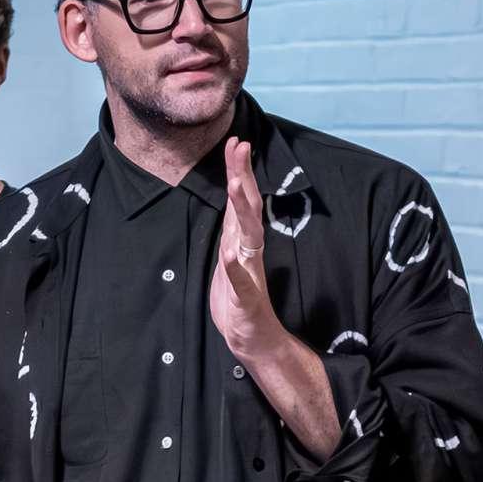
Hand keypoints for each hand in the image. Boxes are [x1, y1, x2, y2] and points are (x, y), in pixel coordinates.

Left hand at [209, 136, 284, 363]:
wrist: (253, 340)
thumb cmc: (239, 300)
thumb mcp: (229, 256)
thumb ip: (233, 229)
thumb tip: (234, 200)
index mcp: (242, 242)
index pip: (242, 199)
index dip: (239, 171)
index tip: (236, 142)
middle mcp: (248, 252)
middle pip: (248, 208)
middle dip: (243, 176)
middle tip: (241, 147)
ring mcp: (249, 274)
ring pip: (247, 237)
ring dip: (242, 211)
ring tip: (236, 185)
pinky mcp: (246, 299)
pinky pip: (240, 282)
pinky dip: (235, 268)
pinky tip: (229, 254)